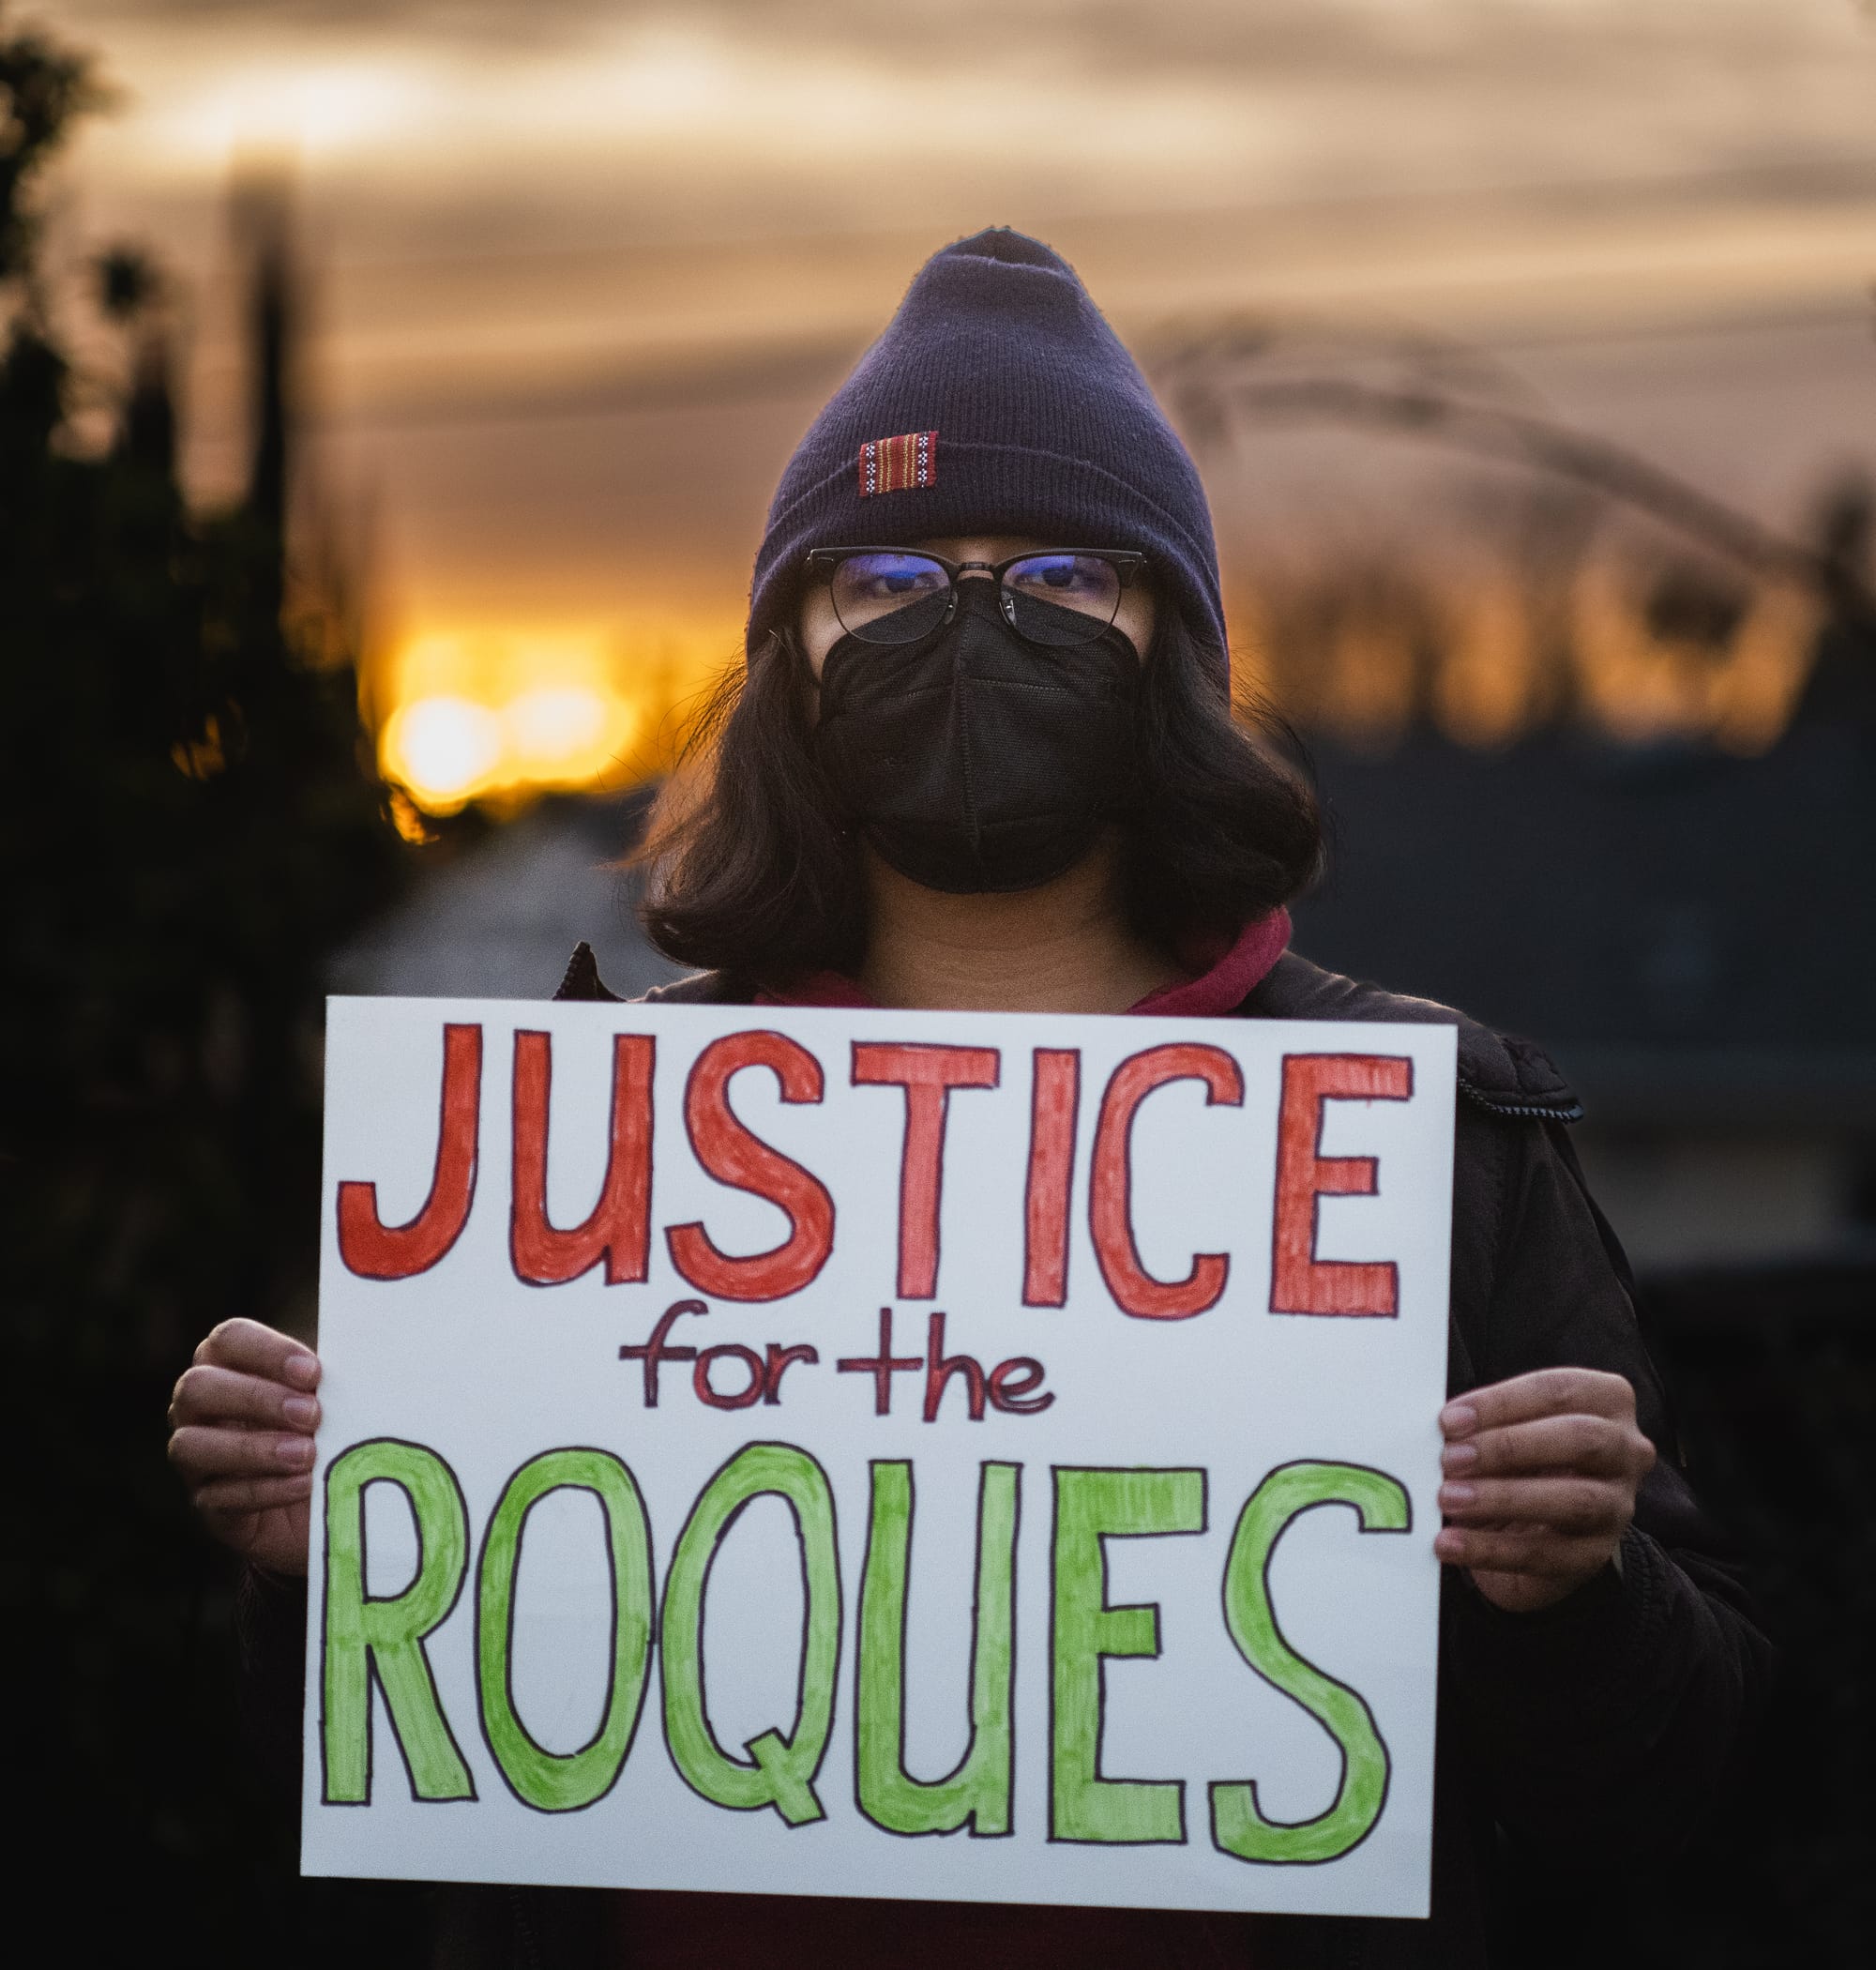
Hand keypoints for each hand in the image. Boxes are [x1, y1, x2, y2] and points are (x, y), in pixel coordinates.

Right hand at [168, 1318, 321, 1576]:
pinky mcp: (207, 1502)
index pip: (229, 1339)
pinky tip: (303, 1485)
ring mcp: (194, 1456)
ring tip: (307, 1455)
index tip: (314, 1373)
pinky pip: (218, 1496)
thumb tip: (363, 1358)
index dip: (268, 1352)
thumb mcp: (334, 1396)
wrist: (328, 1497)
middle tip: (312, 1414)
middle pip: (198, 1387)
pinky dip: (264, 1489)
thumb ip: (333, 1377)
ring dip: (254, 1448)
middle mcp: (198, 1406)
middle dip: (257, 1398)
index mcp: (229, 1363)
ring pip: (191, 1444)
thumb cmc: (329, 1427)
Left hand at [1435, 1367, 1655, 1613]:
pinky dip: (1490, 1549)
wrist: (1542, 1524)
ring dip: (1502, 1498)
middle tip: (1449, 1458)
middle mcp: (1626, 1451)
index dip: (1502, 1403)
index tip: (1449, 1419)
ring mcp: (1617, 1506)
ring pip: (1572, 1500)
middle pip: (1580, 1439)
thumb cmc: (1523, 1457)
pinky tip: (1451, 1543)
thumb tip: (1442, 1429)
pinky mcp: (1595, 1555)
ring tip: (1448, 1499)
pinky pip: (1545, 1554)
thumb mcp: (1510, 1427)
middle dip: (1508, 1447)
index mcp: (1606, 1401)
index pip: (1558, 1390)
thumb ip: (1485, 1422)